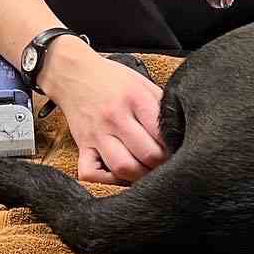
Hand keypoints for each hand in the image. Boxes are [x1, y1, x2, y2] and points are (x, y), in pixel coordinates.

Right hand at [38, 40, 166, 183]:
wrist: (74, 73)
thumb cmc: (112, 79)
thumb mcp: (142, 82)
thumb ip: (160, 105)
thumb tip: (179, 130)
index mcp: (135, 100)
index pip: (162, 134)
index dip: (174, 146)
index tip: (176, 149)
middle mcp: (115, 118)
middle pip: (146, 154)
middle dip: (161, 163)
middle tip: (164, 162)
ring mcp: (97, 134)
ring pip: (122, 167)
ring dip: (139, 175)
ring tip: (146, 170)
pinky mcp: (82, 145)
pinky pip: (90, 173)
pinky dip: (105, 181)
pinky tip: (118, 174)